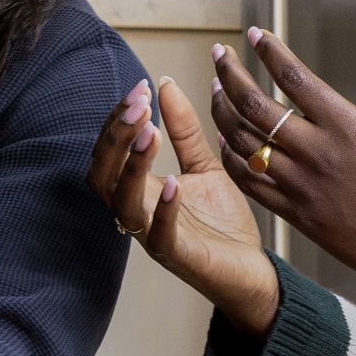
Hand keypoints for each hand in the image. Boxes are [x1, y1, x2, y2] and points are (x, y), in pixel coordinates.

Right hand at [89, 77, 281, 335]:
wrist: (252, 271)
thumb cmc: (222, 223)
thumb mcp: (204, 166)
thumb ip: (184, 130)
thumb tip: (164, 84)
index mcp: (140, 189)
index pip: (109, 151)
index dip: (117, 120)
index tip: (140, 88)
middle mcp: (139, 211)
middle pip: (103, 174)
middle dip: (116, 136)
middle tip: (138, 104)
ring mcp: (154, 235)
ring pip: (123, 202)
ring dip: (133, 165)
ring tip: (151, 132)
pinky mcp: (179, 257)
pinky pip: (160, 235)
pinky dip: (163, 209)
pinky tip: (173, 182)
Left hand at [209, 15, 355, 338]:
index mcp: (348, 128)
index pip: (294, 77)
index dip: (268, 50)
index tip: (254, 33)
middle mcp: (318, 155)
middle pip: (256, 106)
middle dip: (231, 73)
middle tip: (220, 54)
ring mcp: (301, 187)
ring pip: (244, 142)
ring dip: (223, 110)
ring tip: (216, 88)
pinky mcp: (294, 214)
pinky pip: (249, 182)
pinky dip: (232, 156)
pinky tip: (226, 138)